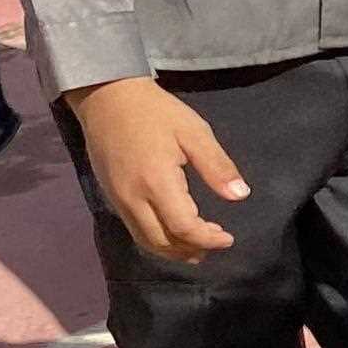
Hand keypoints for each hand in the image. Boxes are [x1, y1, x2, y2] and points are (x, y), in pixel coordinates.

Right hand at [63, 75, 245, 260]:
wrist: (107, 97)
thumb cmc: (156, 112)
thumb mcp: (194, 132)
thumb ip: (217, 166)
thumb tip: (240, 195)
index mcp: (156, 182)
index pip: (183, 227)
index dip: (208, 239)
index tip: (228, 238)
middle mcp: (132, 198)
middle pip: (161, 242)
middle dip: (191, 250)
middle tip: (217, 243)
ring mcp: (117, 199)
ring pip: (145, 240)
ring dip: (173, 249)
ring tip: (199, 246)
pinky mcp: (111, 195)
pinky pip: (134, 228)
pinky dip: (156, 238)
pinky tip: (174, 231)